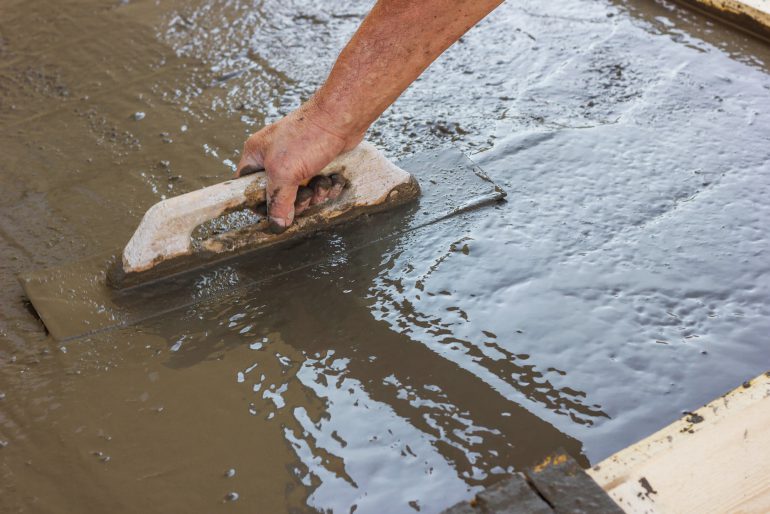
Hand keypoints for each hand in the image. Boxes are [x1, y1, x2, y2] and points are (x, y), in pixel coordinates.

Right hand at [236, 98, 364, 233]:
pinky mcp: (317, 165)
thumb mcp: (283, 172)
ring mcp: (297, 163)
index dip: (260, 204)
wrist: (342, 117)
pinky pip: (318, 188)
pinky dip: (327, 187)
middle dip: (296, 201)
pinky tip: (333, 178)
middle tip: (306, 193)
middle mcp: (274, 160)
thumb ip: (277, 201)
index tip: (276, 213)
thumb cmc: (307, 136)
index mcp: (256, 157)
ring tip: (322, 182)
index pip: (247, 189)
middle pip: (278, 198)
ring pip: (301, 195)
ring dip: (315, 194)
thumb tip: (276, 225)